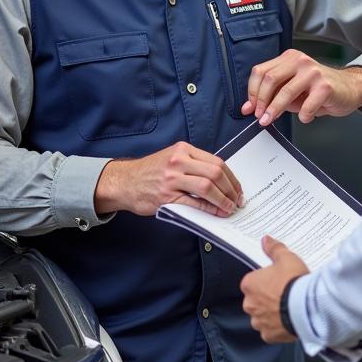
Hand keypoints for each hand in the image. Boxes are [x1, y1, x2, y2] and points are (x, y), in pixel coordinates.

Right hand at [94, 142, 242, 218]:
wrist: (124, 182)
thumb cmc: (151, 172)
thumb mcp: (173, 158)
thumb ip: (194, 164)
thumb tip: (221, 180)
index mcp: (183, 149)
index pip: (216, 162)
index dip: (232, 177)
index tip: (237, 188)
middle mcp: (178, 161)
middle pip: (215, 173)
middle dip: (231, 189)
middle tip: (237, 200)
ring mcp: (172, 179)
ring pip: (207, 187)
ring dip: (223, 200)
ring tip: (229, 207)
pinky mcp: (166, 196)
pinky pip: (194, 203)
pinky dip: (209, 208)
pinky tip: (216, 212)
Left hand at [241, 51, 361, 125]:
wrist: (349, 88)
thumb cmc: (318, 89)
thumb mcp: (292, 89)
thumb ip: (272, 95)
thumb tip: (250, 108)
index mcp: (288, 58)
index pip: (261, 71)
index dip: (252, 92)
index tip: (249, 108)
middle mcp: (300, 60)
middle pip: (270, 79)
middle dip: (261, 101)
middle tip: (259, 117)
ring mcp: (313, 71)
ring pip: (285, 91)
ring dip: (274, 110)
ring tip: (269, 121)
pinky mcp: (325, 85)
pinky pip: (306, 105)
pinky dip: (303, 116)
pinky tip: (306, 117)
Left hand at [241, 236, 309, 342]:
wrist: (305, 307)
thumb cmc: (294, 281)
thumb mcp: (286, 258)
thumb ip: (274, 249)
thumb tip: (266, 240)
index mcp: (249, 284)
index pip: (254, 281)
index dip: (267, 281)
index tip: (279, 280)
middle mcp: (250, 304)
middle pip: (256, 300)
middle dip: (267, 298)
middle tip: (285, 294)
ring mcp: (258, 321)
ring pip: (262, 317)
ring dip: (272, 314)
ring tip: (288, 308)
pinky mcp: (269, 335)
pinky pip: (271, 331)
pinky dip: (278, 328)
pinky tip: (288, 320)